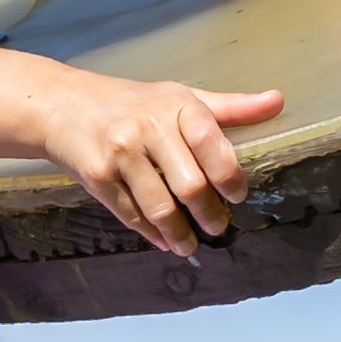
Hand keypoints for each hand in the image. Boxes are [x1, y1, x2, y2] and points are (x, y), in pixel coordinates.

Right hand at [37, 69, 282, 253]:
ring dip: (180, 234)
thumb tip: (277, 102)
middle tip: (218, 226)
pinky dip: (151, 234)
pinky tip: (163, 240)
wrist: (64, 105)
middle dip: (209, 213)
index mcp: (175, 105)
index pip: (212, 141)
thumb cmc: (131, 102)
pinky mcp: (97, 176)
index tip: (237, 195)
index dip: (230, 175)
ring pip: (160, 207)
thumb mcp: (179, 96)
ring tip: (190, 245)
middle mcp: (148, 127)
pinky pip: (131, 215)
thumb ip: (229, 107)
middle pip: (190, 184)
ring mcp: (121, 153)